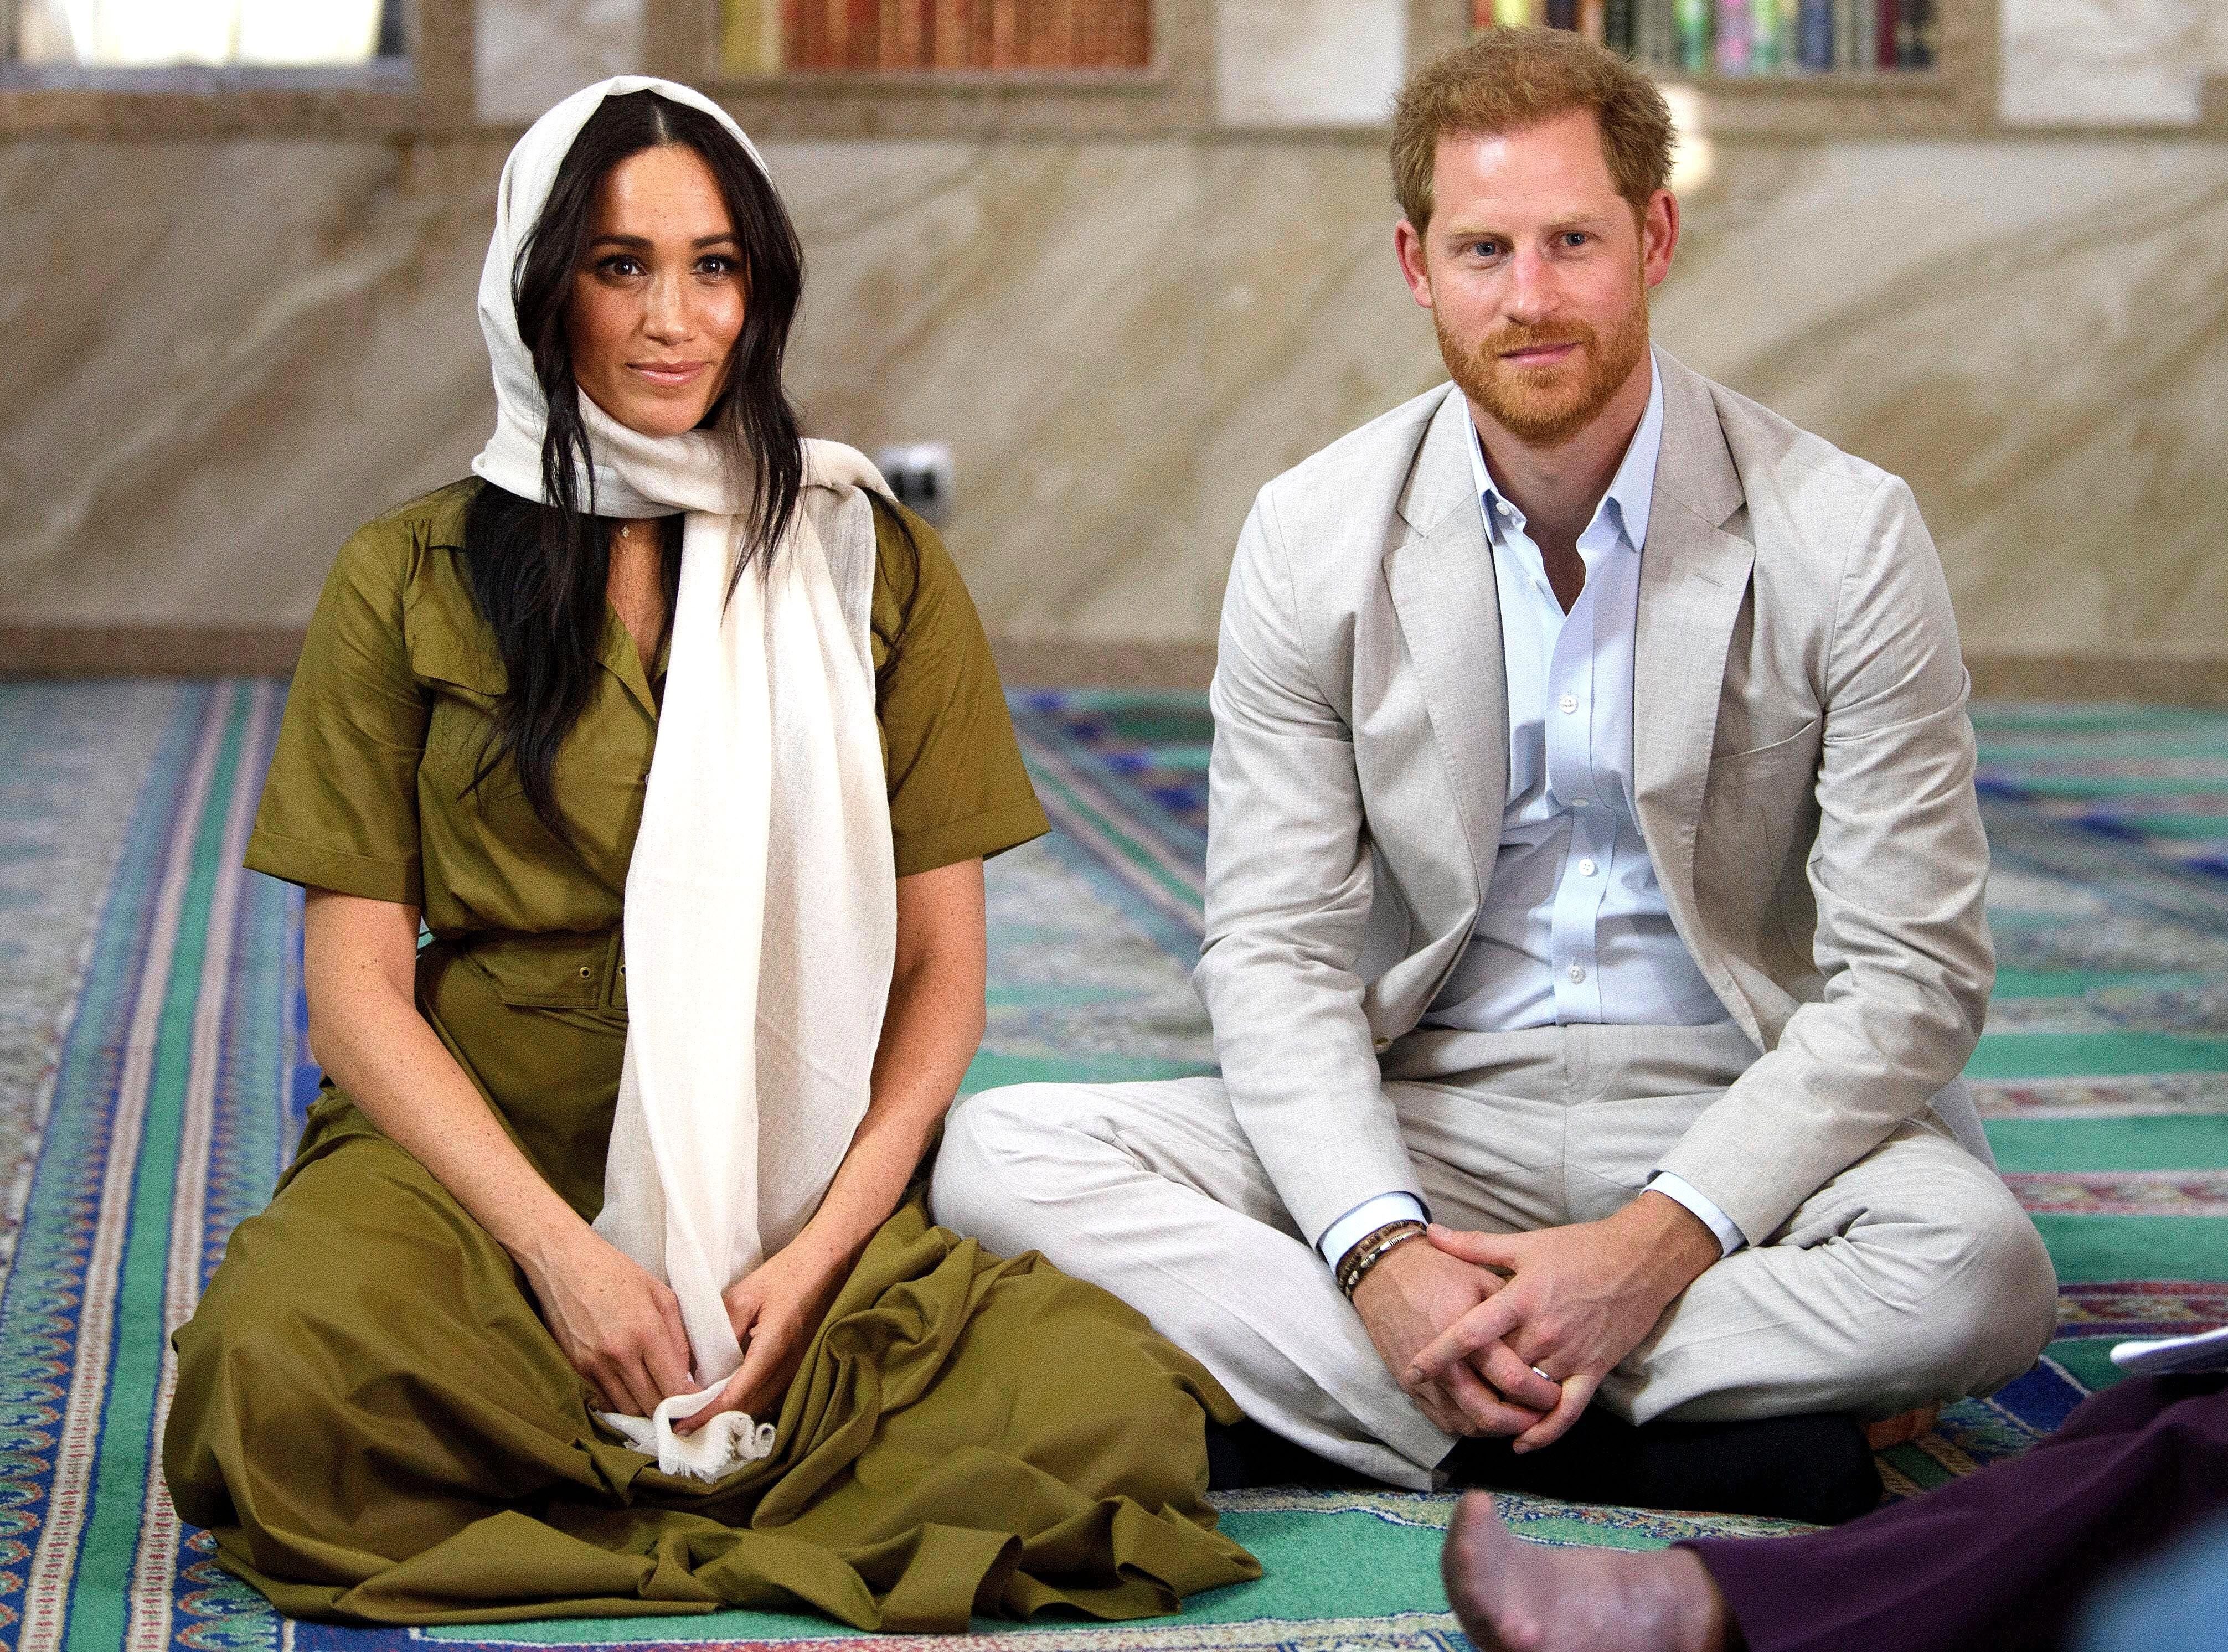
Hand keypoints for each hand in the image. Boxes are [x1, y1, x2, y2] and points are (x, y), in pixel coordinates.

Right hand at [521, 1223, 695, 1418]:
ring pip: (627, 1409)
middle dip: (669, 1411)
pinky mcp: (574, 1366)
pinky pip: (603, 1400)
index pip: (674, 1387)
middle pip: (651, 1405)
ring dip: (644, 1410)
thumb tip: (689, 1372)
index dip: (690, 1402)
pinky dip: (619, 1403)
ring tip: (656, 1401)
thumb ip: (679, 1336)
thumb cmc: (616, 1271)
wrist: (562, 1260)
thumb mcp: (660, 1294)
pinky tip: (630, 1392)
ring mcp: (594, 1363)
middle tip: (680, 1408)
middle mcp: (620, 1353)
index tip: (697, 1402)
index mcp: (647, 1332)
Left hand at [674, 1234, 849, 1434]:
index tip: (682, 1425)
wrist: (823, 1266)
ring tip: (700, 1417)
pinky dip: (747, 1404)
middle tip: (682, 1425)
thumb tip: (699, 1367)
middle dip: (714, 1421)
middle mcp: (788, 1367)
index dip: (707, 1413)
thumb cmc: (783, 1275)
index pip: (735, 1395)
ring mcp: (797, 1370)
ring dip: (730, 1416)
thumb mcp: (744, 1296)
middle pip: (747, 1408)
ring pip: (760, 1406)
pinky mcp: (799, 1367)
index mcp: (772, 1348)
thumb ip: (721, 1330)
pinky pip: (771, 1396)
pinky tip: (728, 1403)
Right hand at [1351, 1237, 1563, 1437]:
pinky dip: (1472, 1427)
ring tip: (1522, 1419)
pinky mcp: (1411, 1388)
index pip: (1511, 1377)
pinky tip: (1490, 1417)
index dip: (1540, 1393)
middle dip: (1524, 1421)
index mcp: (1466, 1332)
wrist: (1384, 1272)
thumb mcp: (1480, 1278)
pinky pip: (1447, 1423)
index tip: (1558, 1393)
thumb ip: (1512, 1311)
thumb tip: (1544, 1341)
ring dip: (1499, 1429)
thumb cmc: (1437, 1270)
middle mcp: (1445, 1362)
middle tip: (1543, 1415)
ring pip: (1469, 1425)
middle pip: (1490, 1413)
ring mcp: (1425, 1380)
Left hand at [1406, 1193, 1719, 1452]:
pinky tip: (1522, 1443)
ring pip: (1526, 1393)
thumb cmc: (1580, 1248)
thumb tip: (1432, 1232)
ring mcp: (1570, 1355)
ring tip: (1469, 1417)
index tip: (1413, 1369)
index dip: (1440, 1353)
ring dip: (1500, 1407)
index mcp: (1522, 1299)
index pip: (1472, 1332)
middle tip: (1436, 1395)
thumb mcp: (1525, 1244)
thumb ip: (1475, 1245)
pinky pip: (1568, 1410)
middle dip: (1466, 1383)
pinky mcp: (1594, 1370)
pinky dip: (1545, 1431)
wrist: (1640, 1260)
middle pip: (1496, 1369)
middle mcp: (1544, 1332)